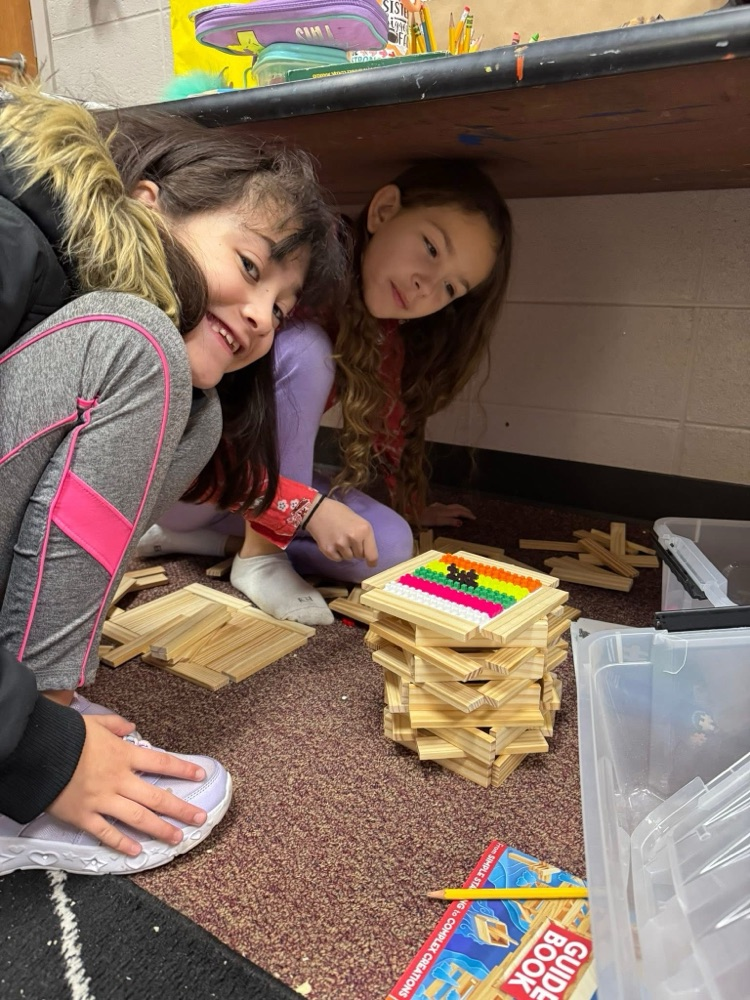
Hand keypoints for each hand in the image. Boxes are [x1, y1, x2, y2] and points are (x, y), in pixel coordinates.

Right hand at [46, 715, 208, 856]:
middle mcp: (118, 779)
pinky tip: (136, 852)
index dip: (183, 769)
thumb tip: (130, 726)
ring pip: (138, 818)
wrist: (37, 751)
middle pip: (156, 796)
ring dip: (160, 829)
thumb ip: (115, 724)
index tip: (200, 775)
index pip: (161, 762)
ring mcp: (102, 800)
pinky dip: (121, 843)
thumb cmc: (64, 735)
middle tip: (199, 819)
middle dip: (180, 808)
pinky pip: (106, 833)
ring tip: (177, 838)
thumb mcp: (93, 721)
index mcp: (123, 755)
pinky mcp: (83, 816)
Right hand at [305, 496, 378, 565]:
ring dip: (345, 552)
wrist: (318, 511)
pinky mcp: (329, 550)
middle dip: (356, 550)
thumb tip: (368, 555)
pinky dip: (336, 553)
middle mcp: (354, 538)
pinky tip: (332, 542)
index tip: (371, 564)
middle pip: (360, 557)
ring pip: (348, 558)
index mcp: (364, 530)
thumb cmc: (341, 514)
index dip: (372, 562)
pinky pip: (337, 559)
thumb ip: (365, 537)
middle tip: (348, 539)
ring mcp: (340, 544)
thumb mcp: (359, 521)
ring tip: (339, 539)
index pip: (372, 555)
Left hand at [419, 502, 476, 527]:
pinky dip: (450, 508)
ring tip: (463, 512)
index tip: (474, 518)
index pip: (459, 512)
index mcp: (445, 511)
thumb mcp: (436, 521)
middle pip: (457, 507)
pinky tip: (448, 510)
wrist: (410, 512)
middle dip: (466, 510)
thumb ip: (448, 521)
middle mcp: (442, 508)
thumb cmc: (423, 519)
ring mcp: (437, 507)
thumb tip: (460, 522)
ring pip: (451, 506)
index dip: (467, 515)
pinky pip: (444, 506)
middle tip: (472, 515)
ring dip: (459, 508)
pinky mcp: (432, 507)